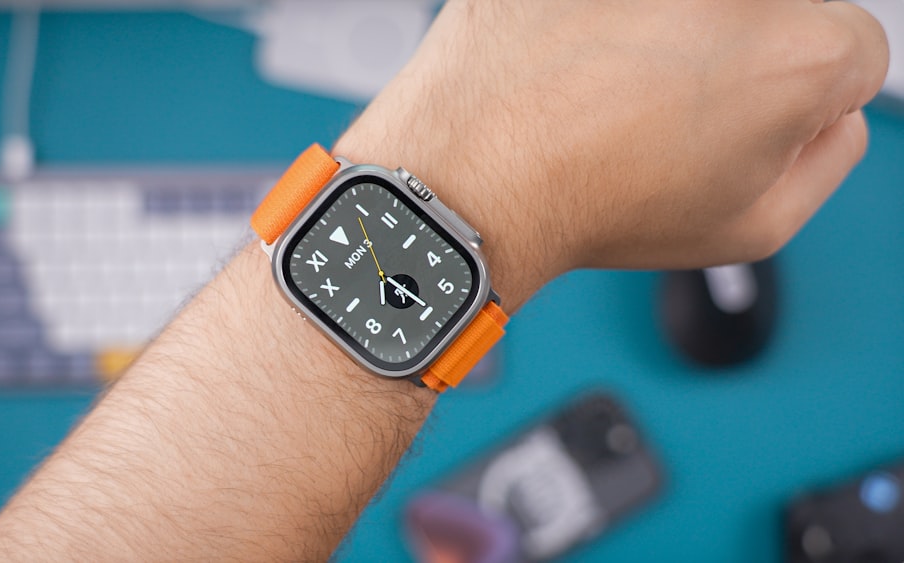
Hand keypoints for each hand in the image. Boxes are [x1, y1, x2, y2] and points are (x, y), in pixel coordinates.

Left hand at [335, 0, 888, 310]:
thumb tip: (828, 116)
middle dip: (738, 58)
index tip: (743, 126)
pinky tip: (571, 66)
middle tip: (666, 114)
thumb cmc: (591, 205)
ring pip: (689, 4)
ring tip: (608, 93)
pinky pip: (613, 2)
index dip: (801, 103)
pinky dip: (601, 23)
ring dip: (667, 32)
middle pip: (773, 13)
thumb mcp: (751, 228)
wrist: (471, 181)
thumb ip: (824, 159)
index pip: (851, 51)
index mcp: (797, 53)